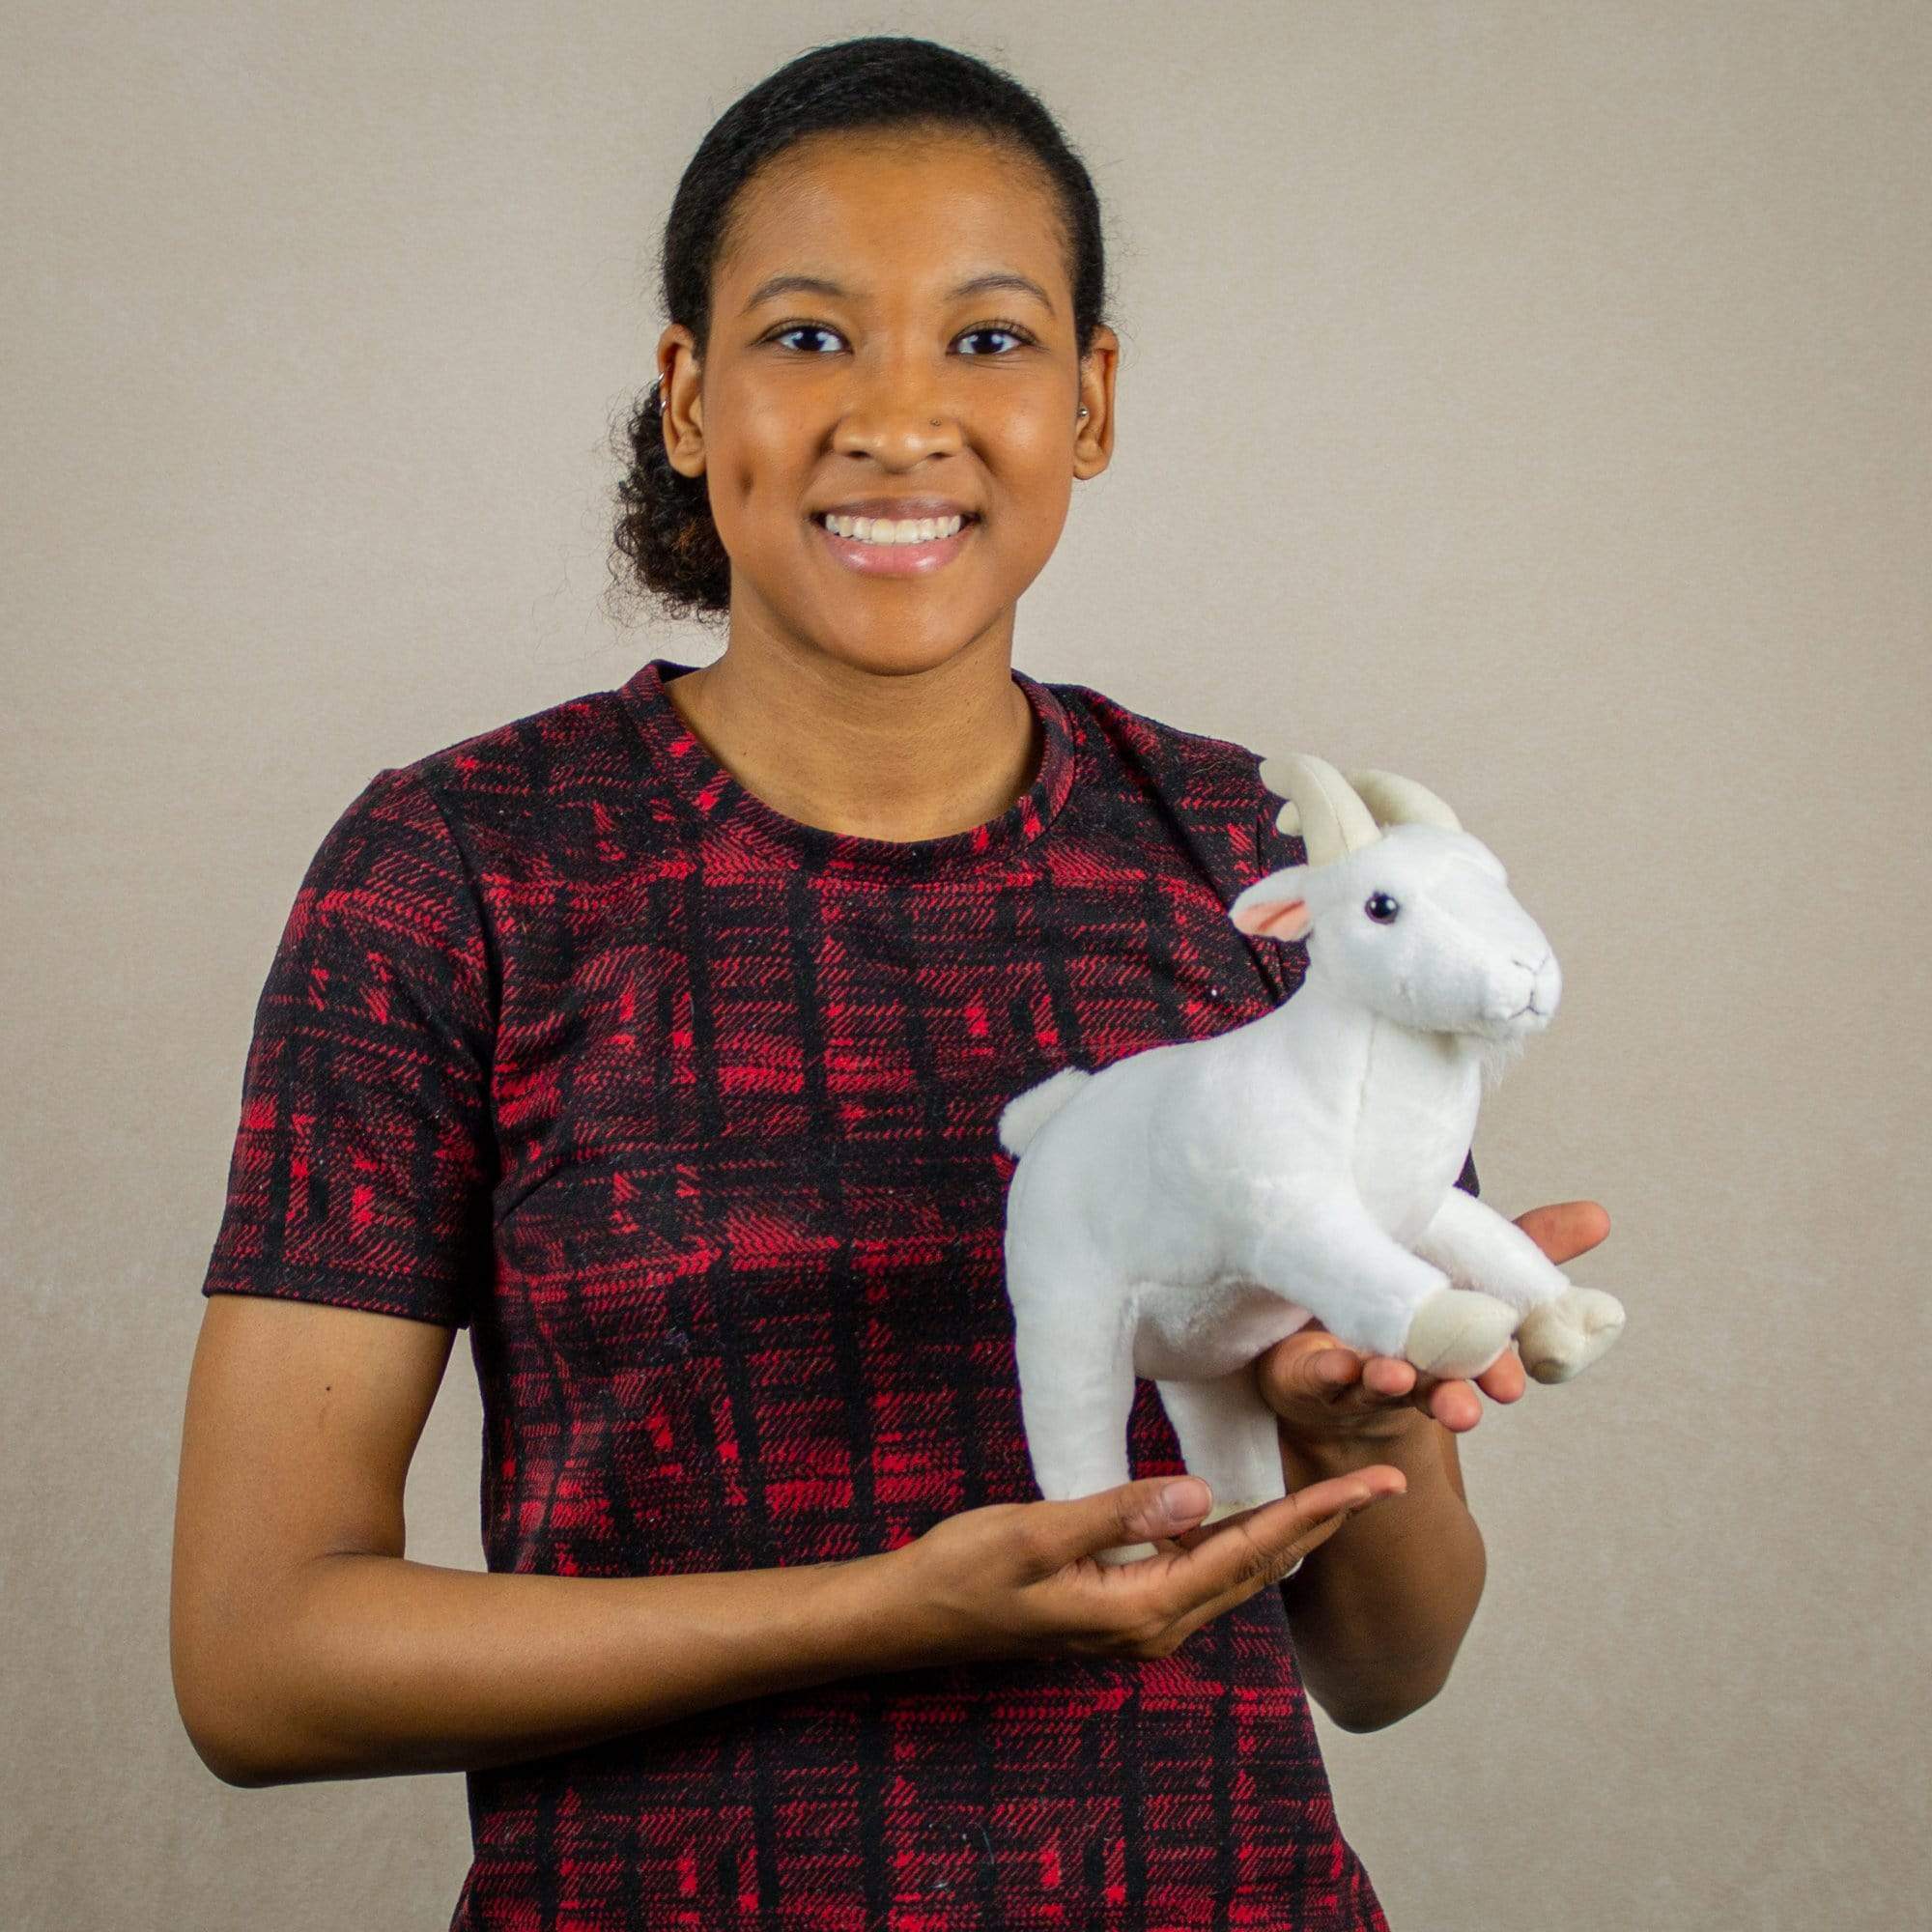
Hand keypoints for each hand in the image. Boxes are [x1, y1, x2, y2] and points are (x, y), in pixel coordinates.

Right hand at [892, 1469, 1404, 1666]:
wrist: (914, 1614)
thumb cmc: (967, 1571)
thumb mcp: (1036, 1533)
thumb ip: (1119, 1512)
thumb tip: (1200, 1492)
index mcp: (1143, 1609)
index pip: (1250, 1552)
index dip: (1316, 1512)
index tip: (1372, 1483)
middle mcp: (1155, 1625)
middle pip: (1260, 1567)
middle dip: (1324, 1523)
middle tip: (1385, 1481)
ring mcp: (1140, 1621)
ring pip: (1236, 1572)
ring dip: (1290, 1533)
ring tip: (1341, 1494)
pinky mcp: (1123, 1606)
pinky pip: (1201, 1571)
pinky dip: (1242, 1539)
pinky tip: (1255, 1514)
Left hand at [1253, 1200, 1611, 1440]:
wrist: (1322, 1339)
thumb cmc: (1408, 1298)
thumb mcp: (1467, 1264)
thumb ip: (1527, 1245)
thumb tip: (1600, 1215)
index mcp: (1453, 1344)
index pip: (1483, 1362)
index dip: (1497, 1374)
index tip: (1511, 1386)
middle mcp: (1410, 1365)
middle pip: (1434, 1386)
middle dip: (1451, 1397)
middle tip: (1464, 1408)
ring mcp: (1357, 1371)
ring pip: (1376, 1385)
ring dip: (1389, 1384)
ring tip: (1394, 1377)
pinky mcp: (1307, 1372)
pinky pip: (1316, 1376)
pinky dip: (1328, 1372)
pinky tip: (1335, 1364)